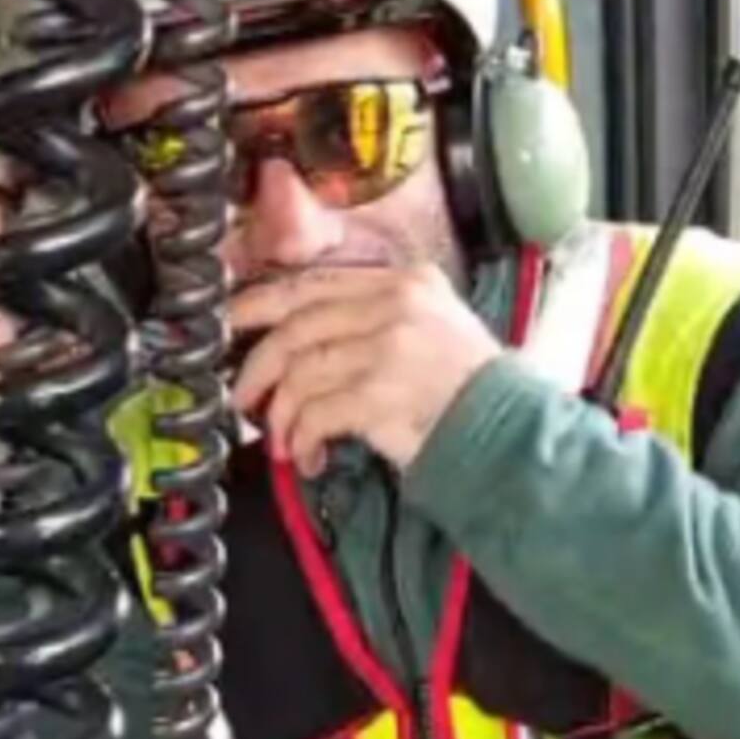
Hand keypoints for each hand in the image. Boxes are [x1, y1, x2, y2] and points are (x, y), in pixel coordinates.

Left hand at [231, 265, 501, 475]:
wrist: (509, 429)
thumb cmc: (466, 386)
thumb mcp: (431, 324)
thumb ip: (376, 313)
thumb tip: (296, 332)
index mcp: (406, 281)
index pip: (316, 284)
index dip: (262, 302)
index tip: (229, 321)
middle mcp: (396, 304)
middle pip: (298, 326)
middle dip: (258, 366)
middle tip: (241, 397)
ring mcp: (389, 346)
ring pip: (301, 372)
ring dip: (280, 414)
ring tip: (282, 440)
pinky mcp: (381, 392)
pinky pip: (315, 413)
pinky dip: (301, 440)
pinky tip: (308, 457)